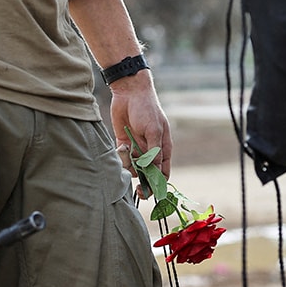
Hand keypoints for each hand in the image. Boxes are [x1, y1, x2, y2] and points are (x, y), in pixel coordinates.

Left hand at [110, 70, 171, 190]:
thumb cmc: (147, 109)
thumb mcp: (154, 130)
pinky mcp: (124, 143)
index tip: (150, 194)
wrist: (129, 93)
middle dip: (142, 182)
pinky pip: (123, 158)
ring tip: (128, 150)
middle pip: (148, 174)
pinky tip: (122, 144)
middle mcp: (150, 151)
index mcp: (163, 149)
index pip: (163, 174)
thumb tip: (154, 171)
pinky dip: (122, 156)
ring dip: (130, 164)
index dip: (158, 186)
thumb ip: (154, 152)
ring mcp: (137, 148)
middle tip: (136, 190)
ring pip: (134, 167)